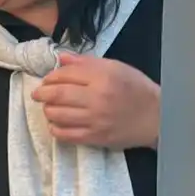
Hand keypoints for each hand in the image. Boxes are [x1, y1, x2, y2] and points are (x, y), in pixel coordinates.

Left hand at [31, 53, 159, 149]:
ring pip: (57, 115)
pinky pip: (65, 134)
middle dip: (42, 93)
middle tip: (37, 94)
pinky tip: (56, 124)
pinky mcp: (94, 137)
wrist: (156, 117)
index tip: (47, 79)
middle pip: (57, 94)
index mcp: (104, 77)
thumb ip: (87, 63)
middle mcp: (97, 98)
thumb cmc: (136, 89)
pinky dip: (55, 128)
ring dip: (47, 110)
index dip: (51, 76)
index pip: (66, 74)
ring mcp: (95, 119)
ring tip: (48, 107)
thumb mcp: (117, 68)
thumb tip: (62, 58)